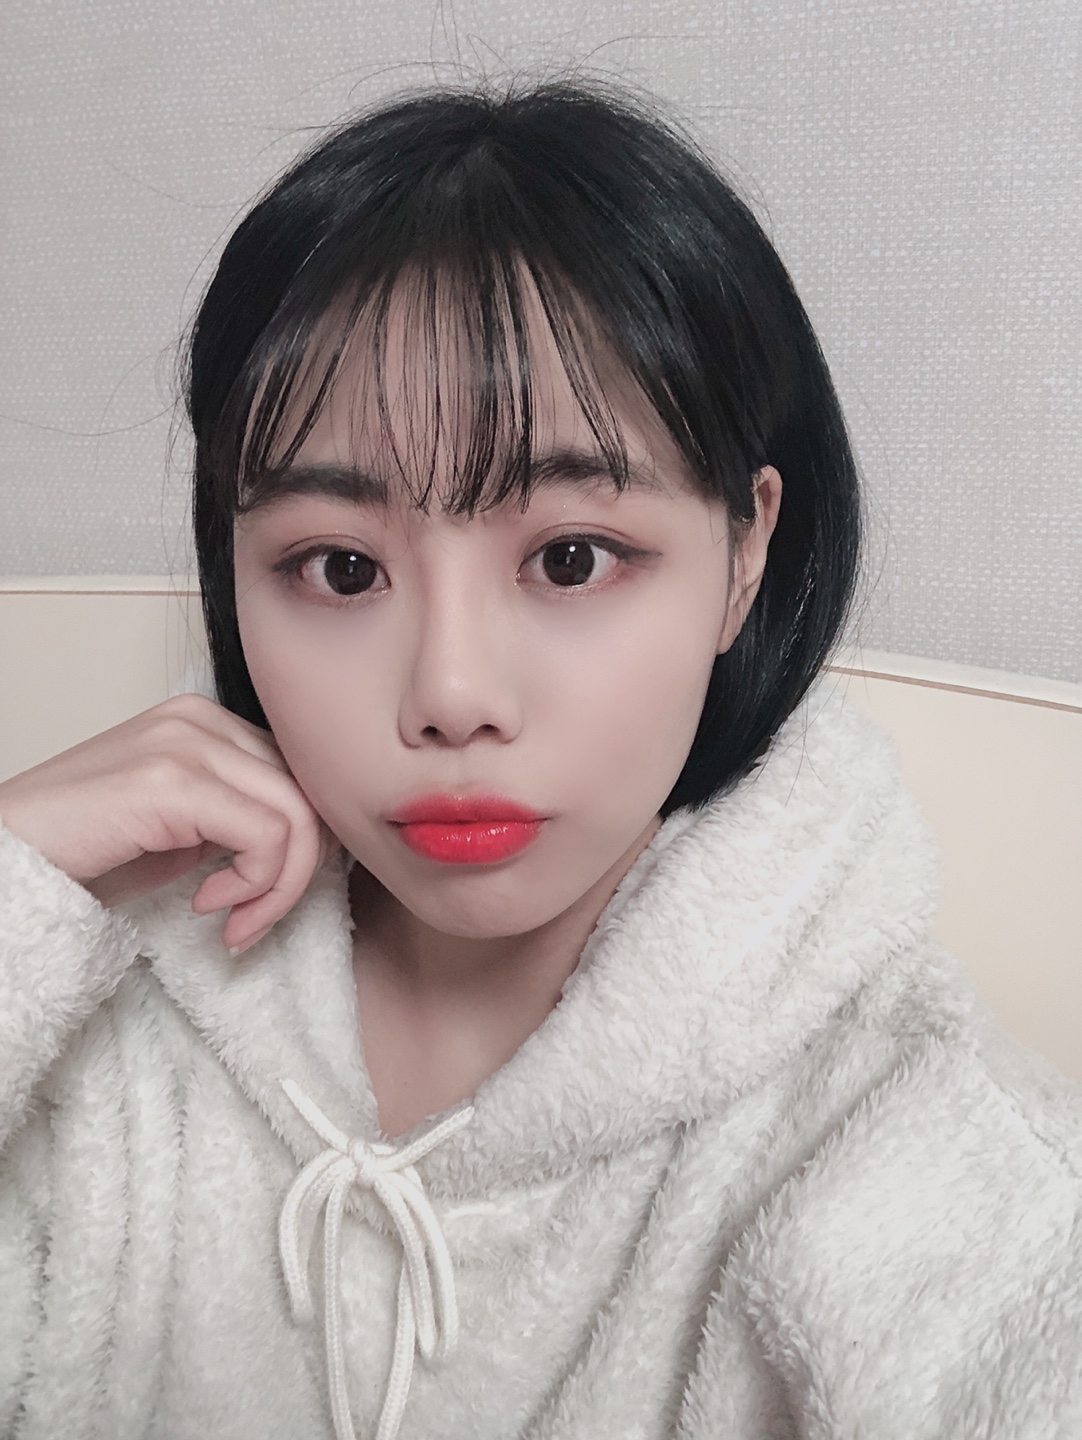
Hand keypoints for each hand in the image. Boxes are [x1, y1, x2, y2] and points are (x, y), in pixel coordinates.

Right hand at [0, 694, 337, 952]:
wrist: (7, 859)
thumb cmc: (84, 850)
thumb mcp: (181, 829)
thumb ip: (240, 820)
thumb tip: (305, 845)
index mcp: (205, 721)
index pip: (299, 776)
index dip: (302, 844)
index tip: (264, 895)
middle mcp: (200, 719)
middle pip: (306, 793)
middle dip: (298, 869)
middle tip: (253, 917)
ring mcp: (186, 743)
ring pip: (296, 815)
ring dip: (279, 886)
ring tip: (236, 920)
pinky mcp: (172, 781)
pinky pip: (265, 835)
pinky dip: (256, 885)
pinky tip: (210, 906)